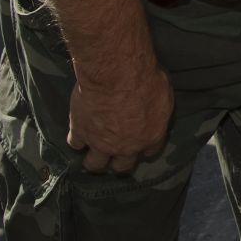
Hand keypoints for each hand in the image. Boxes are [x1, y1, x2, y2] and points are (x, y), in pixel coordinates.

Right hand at [68, 60, 173, 174]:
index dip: (144, 149)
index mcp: (150, 136)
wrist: (116, 74)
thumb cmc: (145, 79)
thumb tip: (154, 111)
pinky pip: (75, 144)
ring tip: (94, 155)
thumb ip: (158, 111)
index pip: (150, 152)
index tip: (140, 143)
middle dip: (119, 162)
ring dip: (95, 161)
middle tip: (116, 154)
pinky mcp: (80, 133)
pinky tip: (78, 135)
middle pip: (122, 167)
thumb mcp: (164, 94)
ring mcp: (101, 143)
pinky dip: (77, 140)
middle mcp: (126, 146)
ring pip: (95, 164)